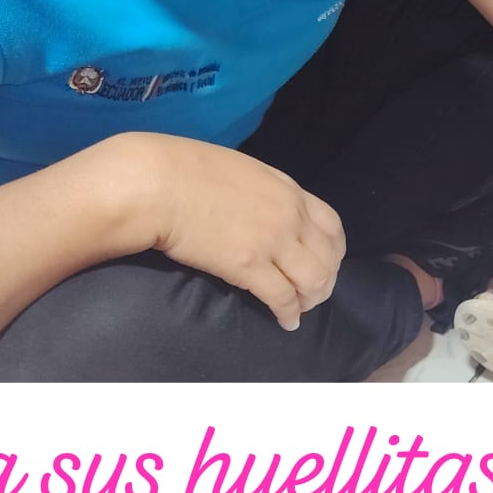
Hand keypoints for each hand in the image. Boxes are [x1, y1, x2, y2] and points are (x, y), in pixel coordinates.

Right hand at [111, 133, 346, 330]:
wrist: (157, 183)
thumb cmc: (185, 169)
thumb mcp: (242, 171)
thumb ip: (264, 192)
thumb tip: (263, 209)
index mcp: (288, 189)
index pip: (332, 225)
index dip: (334, 250)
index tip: (328, 263)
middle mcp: (289, 216)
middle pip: (328, 257)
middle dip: (326, 280)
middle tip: (313, 294)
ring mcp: (272, 241)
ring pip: (314, 280)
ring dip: (311, 299)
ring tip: (300, 309)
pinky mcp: (248, 266)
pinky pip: (283, 298)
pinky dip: (289, 314)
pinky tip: (286, 322)